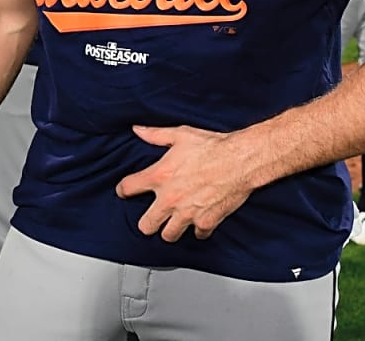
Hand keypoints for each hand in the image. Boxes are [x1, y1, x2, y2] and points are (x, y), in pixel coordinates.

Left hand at [116, 125, 255, 242]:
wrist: (240, 160)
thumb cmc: (213, 147)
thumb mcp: (181, 135)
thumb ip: (156, 134)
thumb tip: (138, 129)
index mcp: (159, 176)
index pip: (128, 188)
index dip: (124, 190)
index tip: (125, 191)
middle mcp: (170, 199)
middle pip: (146, 226)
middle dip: (148, 222)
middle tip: (153, 217)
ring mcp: (187, 214)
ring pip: (169, 235)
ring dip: (171, 229)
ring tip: (175, 222)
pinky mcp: (206, 222)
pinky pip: (197, 235)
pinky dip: (198, 229)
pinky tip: (200, 220)